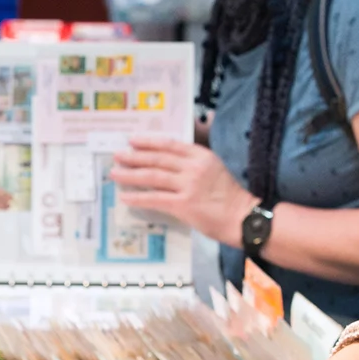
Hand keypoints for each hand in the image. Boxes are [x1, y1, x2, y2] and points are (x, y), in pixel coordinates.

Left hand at [109, 137, 252, 247]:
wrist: (243, 218)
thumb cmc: (230, 197)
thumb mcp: (214, 170)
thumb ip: (194, 164)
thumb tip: (167, 164)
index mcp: (201, 156)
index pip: (169, 145)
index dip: (148, 142)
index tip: (133, 141)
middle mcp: (194, 167)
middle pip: (157, 159)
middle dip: (134, 157)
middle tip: (117, 155)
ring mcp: (188, 186)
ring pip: (152, 176)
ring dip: (130, 175)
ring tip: (115, 173)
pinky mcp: (184, 205)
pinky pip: (155, 199)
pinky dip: (138, 197)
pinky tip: (125, 196)